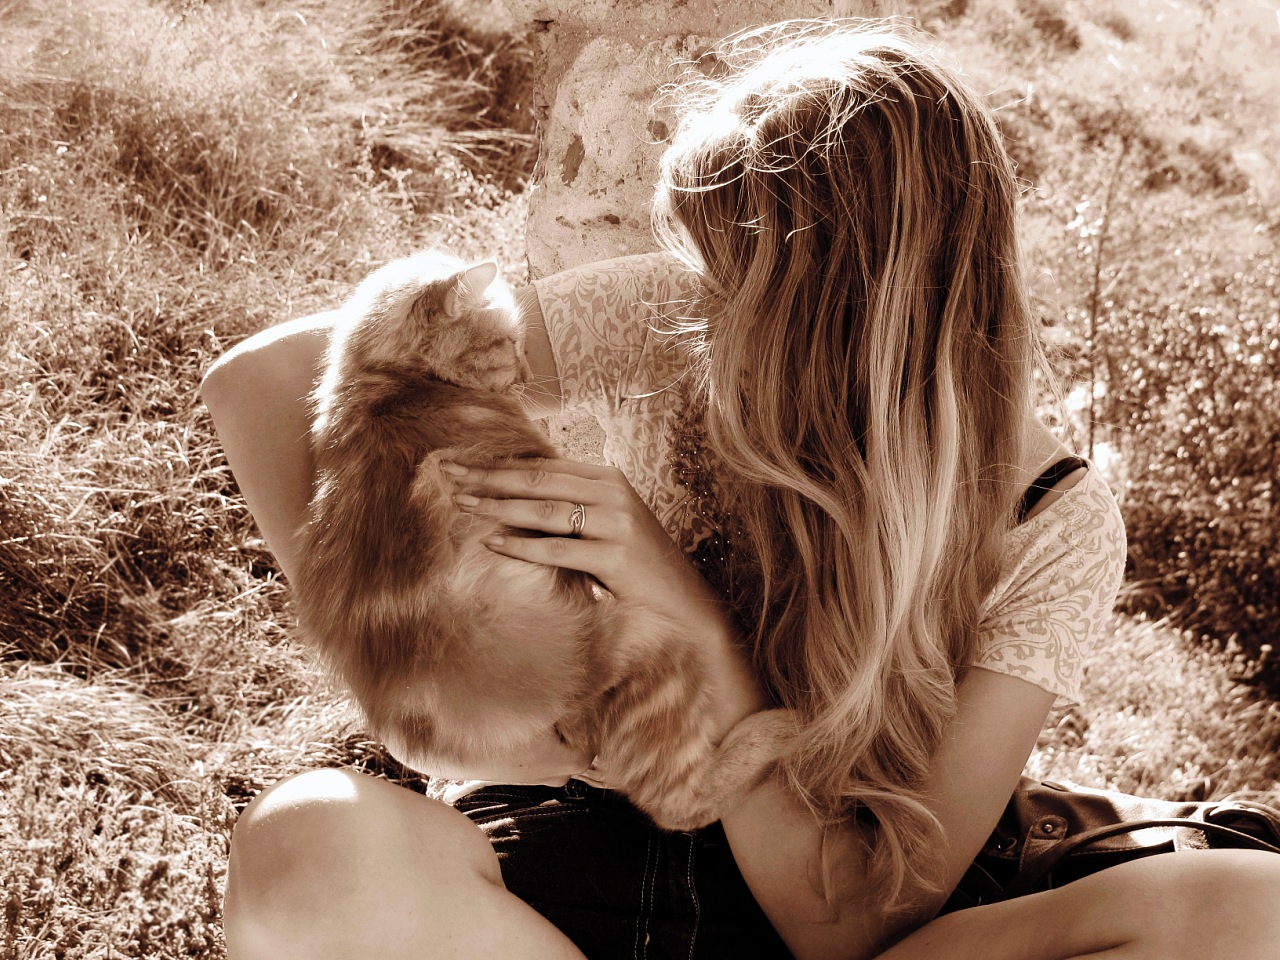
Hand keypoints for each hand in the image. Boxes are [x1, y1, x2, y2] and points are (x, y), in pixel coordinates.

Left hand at [443, 457, 725, 636]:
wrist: (682, 603)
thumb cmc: (636, 567)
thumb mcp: (605, 526)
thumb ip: (570, 506)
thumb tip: (513, 495)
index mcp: (608, 478)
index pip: (543, 465)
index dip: (499, 462)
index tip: (461, 463)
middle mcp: (614, 492)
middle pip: (539, 479)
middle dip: (489, 476)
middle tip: (448, 475)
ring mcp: (618, 522)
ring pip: (546, 508)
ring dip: (499, 506)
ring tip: (463, 505)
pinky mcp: (617, 555)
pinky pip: (559, 548)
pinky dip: (523, 545)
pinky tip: (493, 543)